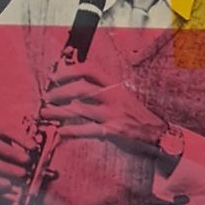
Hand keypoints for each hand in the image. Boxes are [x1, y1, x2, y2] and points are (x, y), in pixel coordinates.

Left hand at [40, 71, 165, 152]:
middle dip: (60, 92)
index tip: (54, 77)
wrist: (159, 134)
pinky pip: (88, 130)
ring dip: (59, 111)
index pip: (90, 70)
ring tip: (45, 113)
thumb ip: (104, 91)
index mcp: (115, 85)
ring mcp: (113, 114)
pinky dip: (72, 131)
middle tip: (47, 97)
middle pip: (82, 87)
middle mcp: (114, 97)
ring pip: (80, 109)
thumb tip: (78, 88)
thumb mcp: (123, 97)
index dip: (70, 71)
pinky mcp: (113, 131)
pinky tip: (61, 132)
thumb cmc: (137, 116)